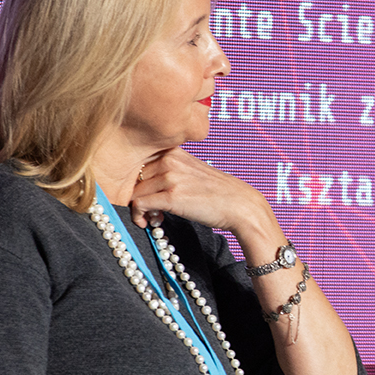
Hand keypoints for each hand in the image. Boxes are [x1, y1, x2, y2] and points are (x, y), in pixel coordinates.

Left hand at [129, 147, 275, 241]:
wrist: (240, 206)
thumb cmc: (219, 192)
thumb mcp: (193, 171)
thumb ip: (171, 169)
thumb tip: (146, 183)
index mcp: (174, 151)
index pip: (139, 163)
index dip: (140, 182)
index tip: (149, 194)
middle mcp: (170, 160)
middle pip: (134, 178)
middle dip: (139, 195)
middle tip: (152, 209)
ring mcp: (170, 177)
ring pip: (134, 192)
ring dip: (140, 208)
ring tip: (155, 217)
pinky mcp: (171, 197)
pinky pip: (139, 205)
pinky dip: (138, 216)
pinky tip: (149, 223)